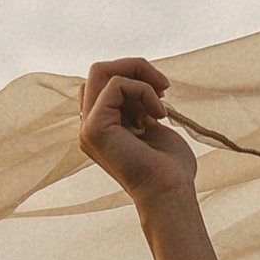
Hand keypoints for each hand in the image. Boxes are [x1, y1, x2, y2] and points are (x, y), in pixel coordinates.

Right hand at [80, 57, 199, 208]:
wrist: (170, 192)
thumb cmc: (171, 169)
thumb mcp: (153, 125)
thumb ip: (140, 104)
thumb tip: (142, 80)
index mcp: (103, 127)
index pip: (104, 83)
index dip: (133, 78)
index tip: (161, 93)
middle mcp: (90, 127)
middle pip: (98, 71)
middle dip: (134, 67)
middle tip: (163, 86)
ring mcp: (88, 127)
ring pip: (100, 70)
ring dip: (139, 74)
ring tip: (162, 96)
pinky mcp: (94, 127)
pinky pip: (115, 84)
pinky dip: (142, 89)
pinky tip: (158, 114)